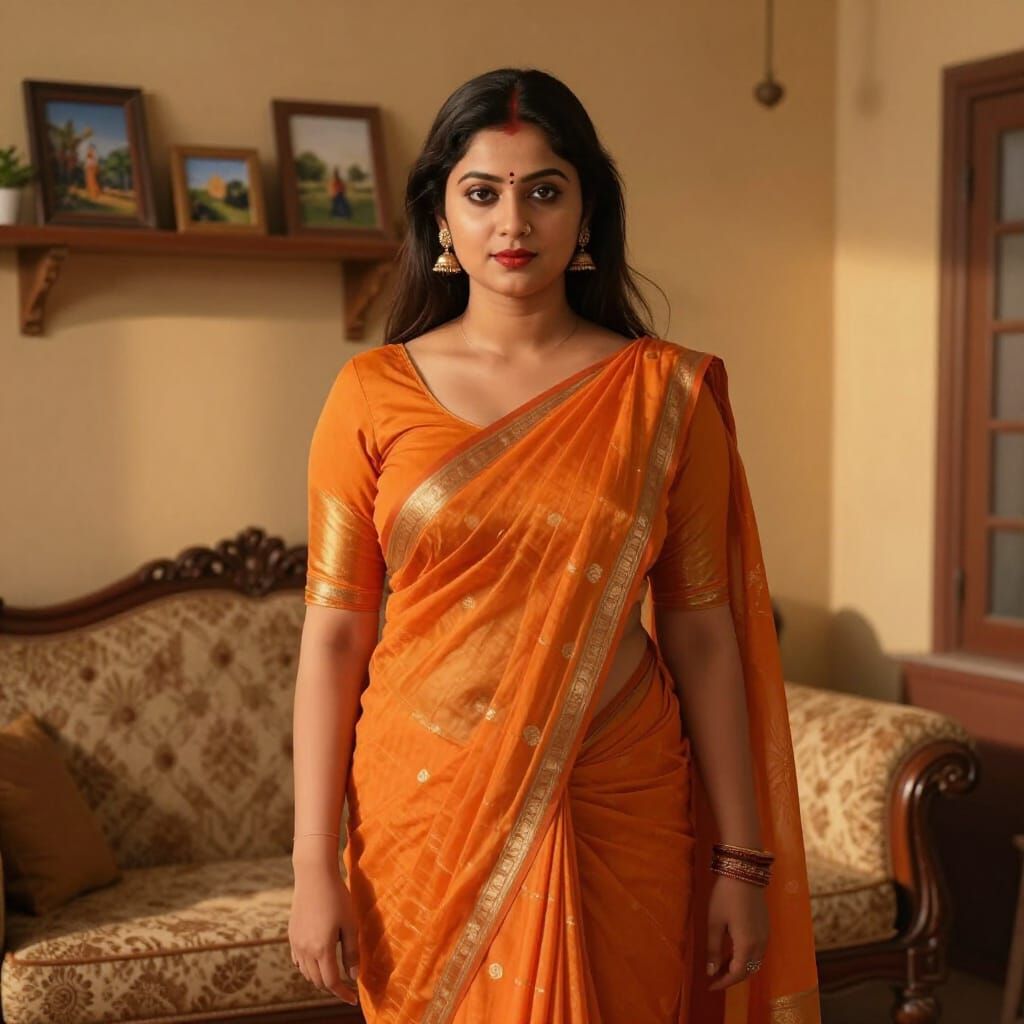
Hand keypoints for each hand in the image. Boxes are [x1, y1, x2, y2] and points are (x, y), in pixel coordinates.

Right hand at [289, 861, 359, 1004]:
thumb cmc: (337, 897)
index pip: (332, 982)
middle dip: (332, 987)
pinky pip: (298, 961)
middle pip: (318, 981)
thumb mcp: (350, 924)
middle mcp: (305, 950)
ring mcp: (296, 943)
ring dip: (320, 977)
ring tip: (334, 973)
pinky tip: (318, 961)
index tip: (353, 999)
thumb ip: (352, 952)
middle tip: (346, 986)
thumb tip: (354, 976)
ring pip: (306, 973)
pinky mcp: (292, 935)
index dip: (343, 994)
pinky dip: (308, 967)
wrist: (313, 876)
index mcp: (322, 949)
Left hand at [705, 874, 769, 991]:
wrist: (744, 872)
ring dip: (739, 968)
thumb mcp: (714, 921)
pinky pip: (758, 952)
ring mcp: (765, 936)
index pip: (737, 974)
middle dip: (731, 978)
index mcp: (747, 945)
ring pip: (755, 962)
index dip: (723, 982)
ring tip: (721, 967)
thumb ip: (713, 948)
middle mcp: (760, 944)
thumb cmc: (725, 896)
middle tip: (714, 978)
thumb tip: (710, 971)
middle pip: (748, 971)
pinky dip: (746, 958)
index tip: (709, 985)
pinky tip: (732, 952)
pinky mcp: (766, 928)